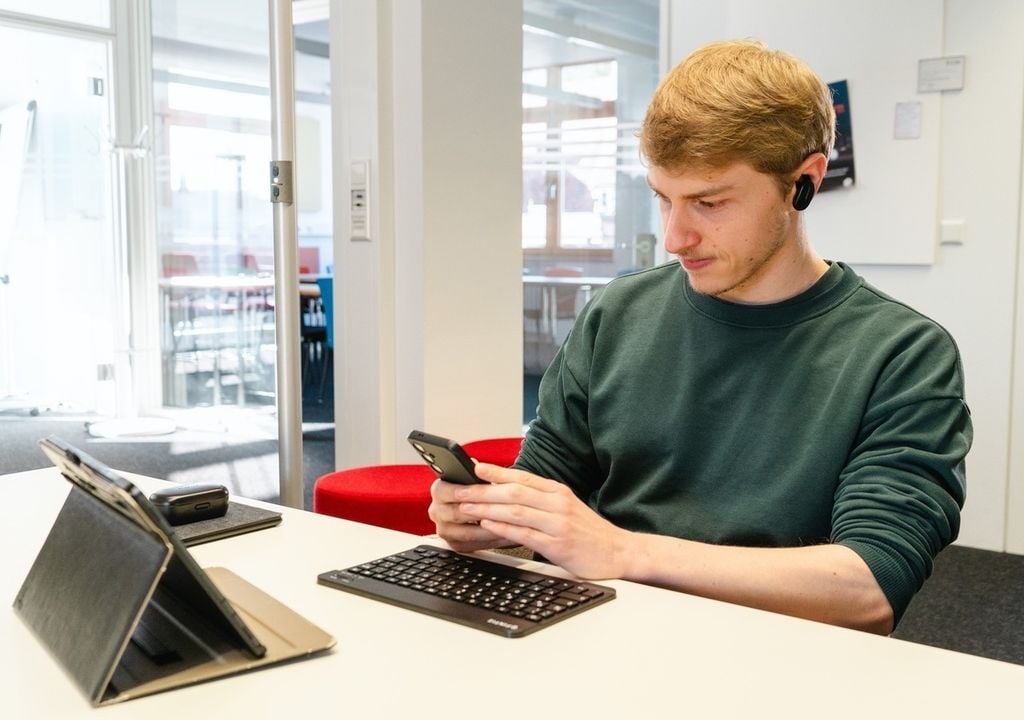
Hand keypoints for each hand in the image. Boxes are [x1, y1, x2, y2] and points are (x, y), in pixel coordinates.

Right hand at [428, 477, 509, 552]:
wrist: (481, 506)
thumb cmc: (479, 490)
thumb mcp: (477, 477)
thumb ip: (476, 473)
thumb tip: (476, 465)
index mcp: (439, 491)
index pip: (444, 491)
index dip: (462, 492)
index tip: (478, 492)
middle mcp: (437, 511)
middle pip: (456, 514)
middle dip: (480, 512)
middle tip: (500, 511)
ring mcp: (445, 530)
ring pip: (467, 533)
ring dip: (489, 529)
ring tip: (507, 524)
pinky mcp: (455, 544)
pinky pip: (473, 545)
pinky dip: (491, 541)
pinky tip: (505, 534)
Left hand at [442, 463, 633, 579]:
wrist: (619, 552)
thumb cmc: (588, 532)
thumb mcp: (566, 507)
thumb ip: (540, 499)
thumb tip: (507, 491)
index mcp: (558, 491)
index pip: (523, 477)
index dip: (497, 471)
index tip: (475, 467)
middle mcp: (558, 503)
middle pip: (514, 492)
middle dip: (483, 490)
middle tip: (460, 489)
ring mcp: (558, 523)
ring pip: (516, 510)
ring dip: (487, 507)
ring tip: (466, 506)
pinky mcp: (558, 544)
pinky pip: (525, 533)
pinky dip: (503, 527)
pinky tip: (488, 524)